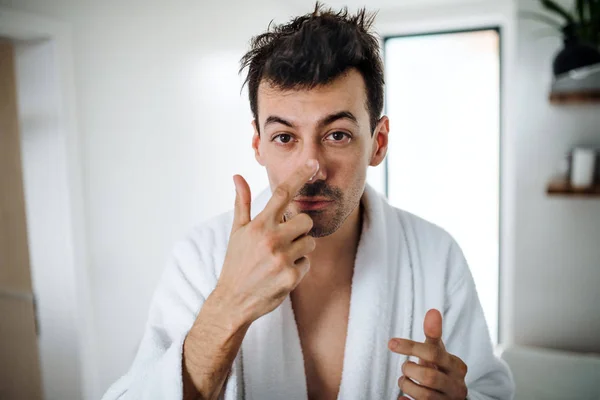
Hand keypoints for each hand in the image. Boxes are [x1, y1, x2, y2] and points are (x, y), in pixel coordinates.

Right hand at [212, 159, 318, 326]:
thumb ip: (242, 203)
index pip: (282, 193)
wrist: (233, 300)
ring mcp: (282, 258)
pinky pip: (307, 264)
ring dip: (299, 250)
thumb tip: (237, 176)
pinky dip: (298, 269)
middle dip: (299, 229)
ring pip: (309, 243)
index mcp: (259, 225)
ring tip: (279, 259)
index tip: (313, 163)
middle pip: (305, 220)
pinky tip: (281, 274)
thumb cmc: (236, 263)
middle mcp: (271, 239)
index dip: (300, 176)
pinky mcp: (291, 277)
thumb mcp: (237, 232)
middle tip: (284, 240)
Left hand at [388, 309, 467, 399]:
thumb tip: (432, 311)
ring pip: (424, 396)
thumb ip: (434, 334)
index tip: (391, 343)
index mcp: (457, 366)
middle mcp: (456, 386)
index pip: (434, 353)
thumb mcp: (439, 352)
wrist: (452, 397)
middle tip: (405, 367)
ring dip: (406, 385)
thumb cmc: (441, 369)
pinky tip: (402, 397)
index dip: (411, 347)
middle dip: (410, 370)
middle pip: (429, 377)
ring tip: (404, 380)